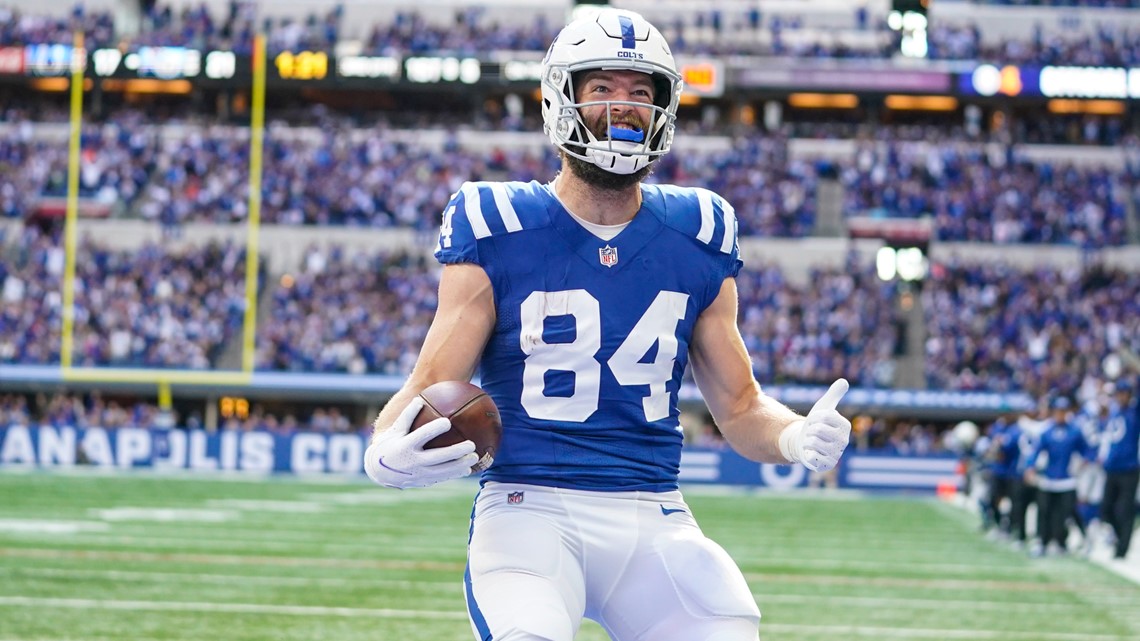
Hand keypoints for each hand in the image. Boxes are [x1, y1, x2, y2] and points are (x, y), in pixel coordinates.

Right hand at [363, 396, 478, 488]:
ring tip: (475, 457)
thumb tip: (420, 399)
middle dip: (455, 451)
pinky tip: (468, 469)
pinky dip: (455, 474)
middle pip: (437, 457)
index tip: (448, 422)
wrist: (380, 471)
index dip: (434, 429)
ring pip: (443, 471)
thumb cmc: (391, 444)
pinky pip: (442, 478)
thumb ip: (408, 415)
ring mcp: (419, 473)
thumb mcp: (395, 430)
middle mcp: (413, 461)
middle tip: (471, 444)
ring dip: (460, 465)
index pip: (421, 436)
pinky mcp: (423, 481)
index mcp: (405, 446)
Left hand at [778, 379, 850, 471]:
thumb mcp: (824, 408)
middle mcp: (844, 441)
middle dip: (809, 429)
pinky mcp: (827, 465)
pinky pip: (812, 456)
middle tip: (812, 433)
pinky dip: (807, 453)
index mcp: (845, 426)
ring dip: (806, 441)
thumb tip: (844, 381)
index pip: (825, 416)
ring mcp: (836, 454)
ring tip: (810, 442)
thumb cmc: (816, 424)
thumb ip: (834, 394)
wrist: (805, 442)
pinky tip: (811, 453)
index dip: (814, 417)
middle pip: (818, 429)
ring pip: (813, 442)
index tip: (816, 421)